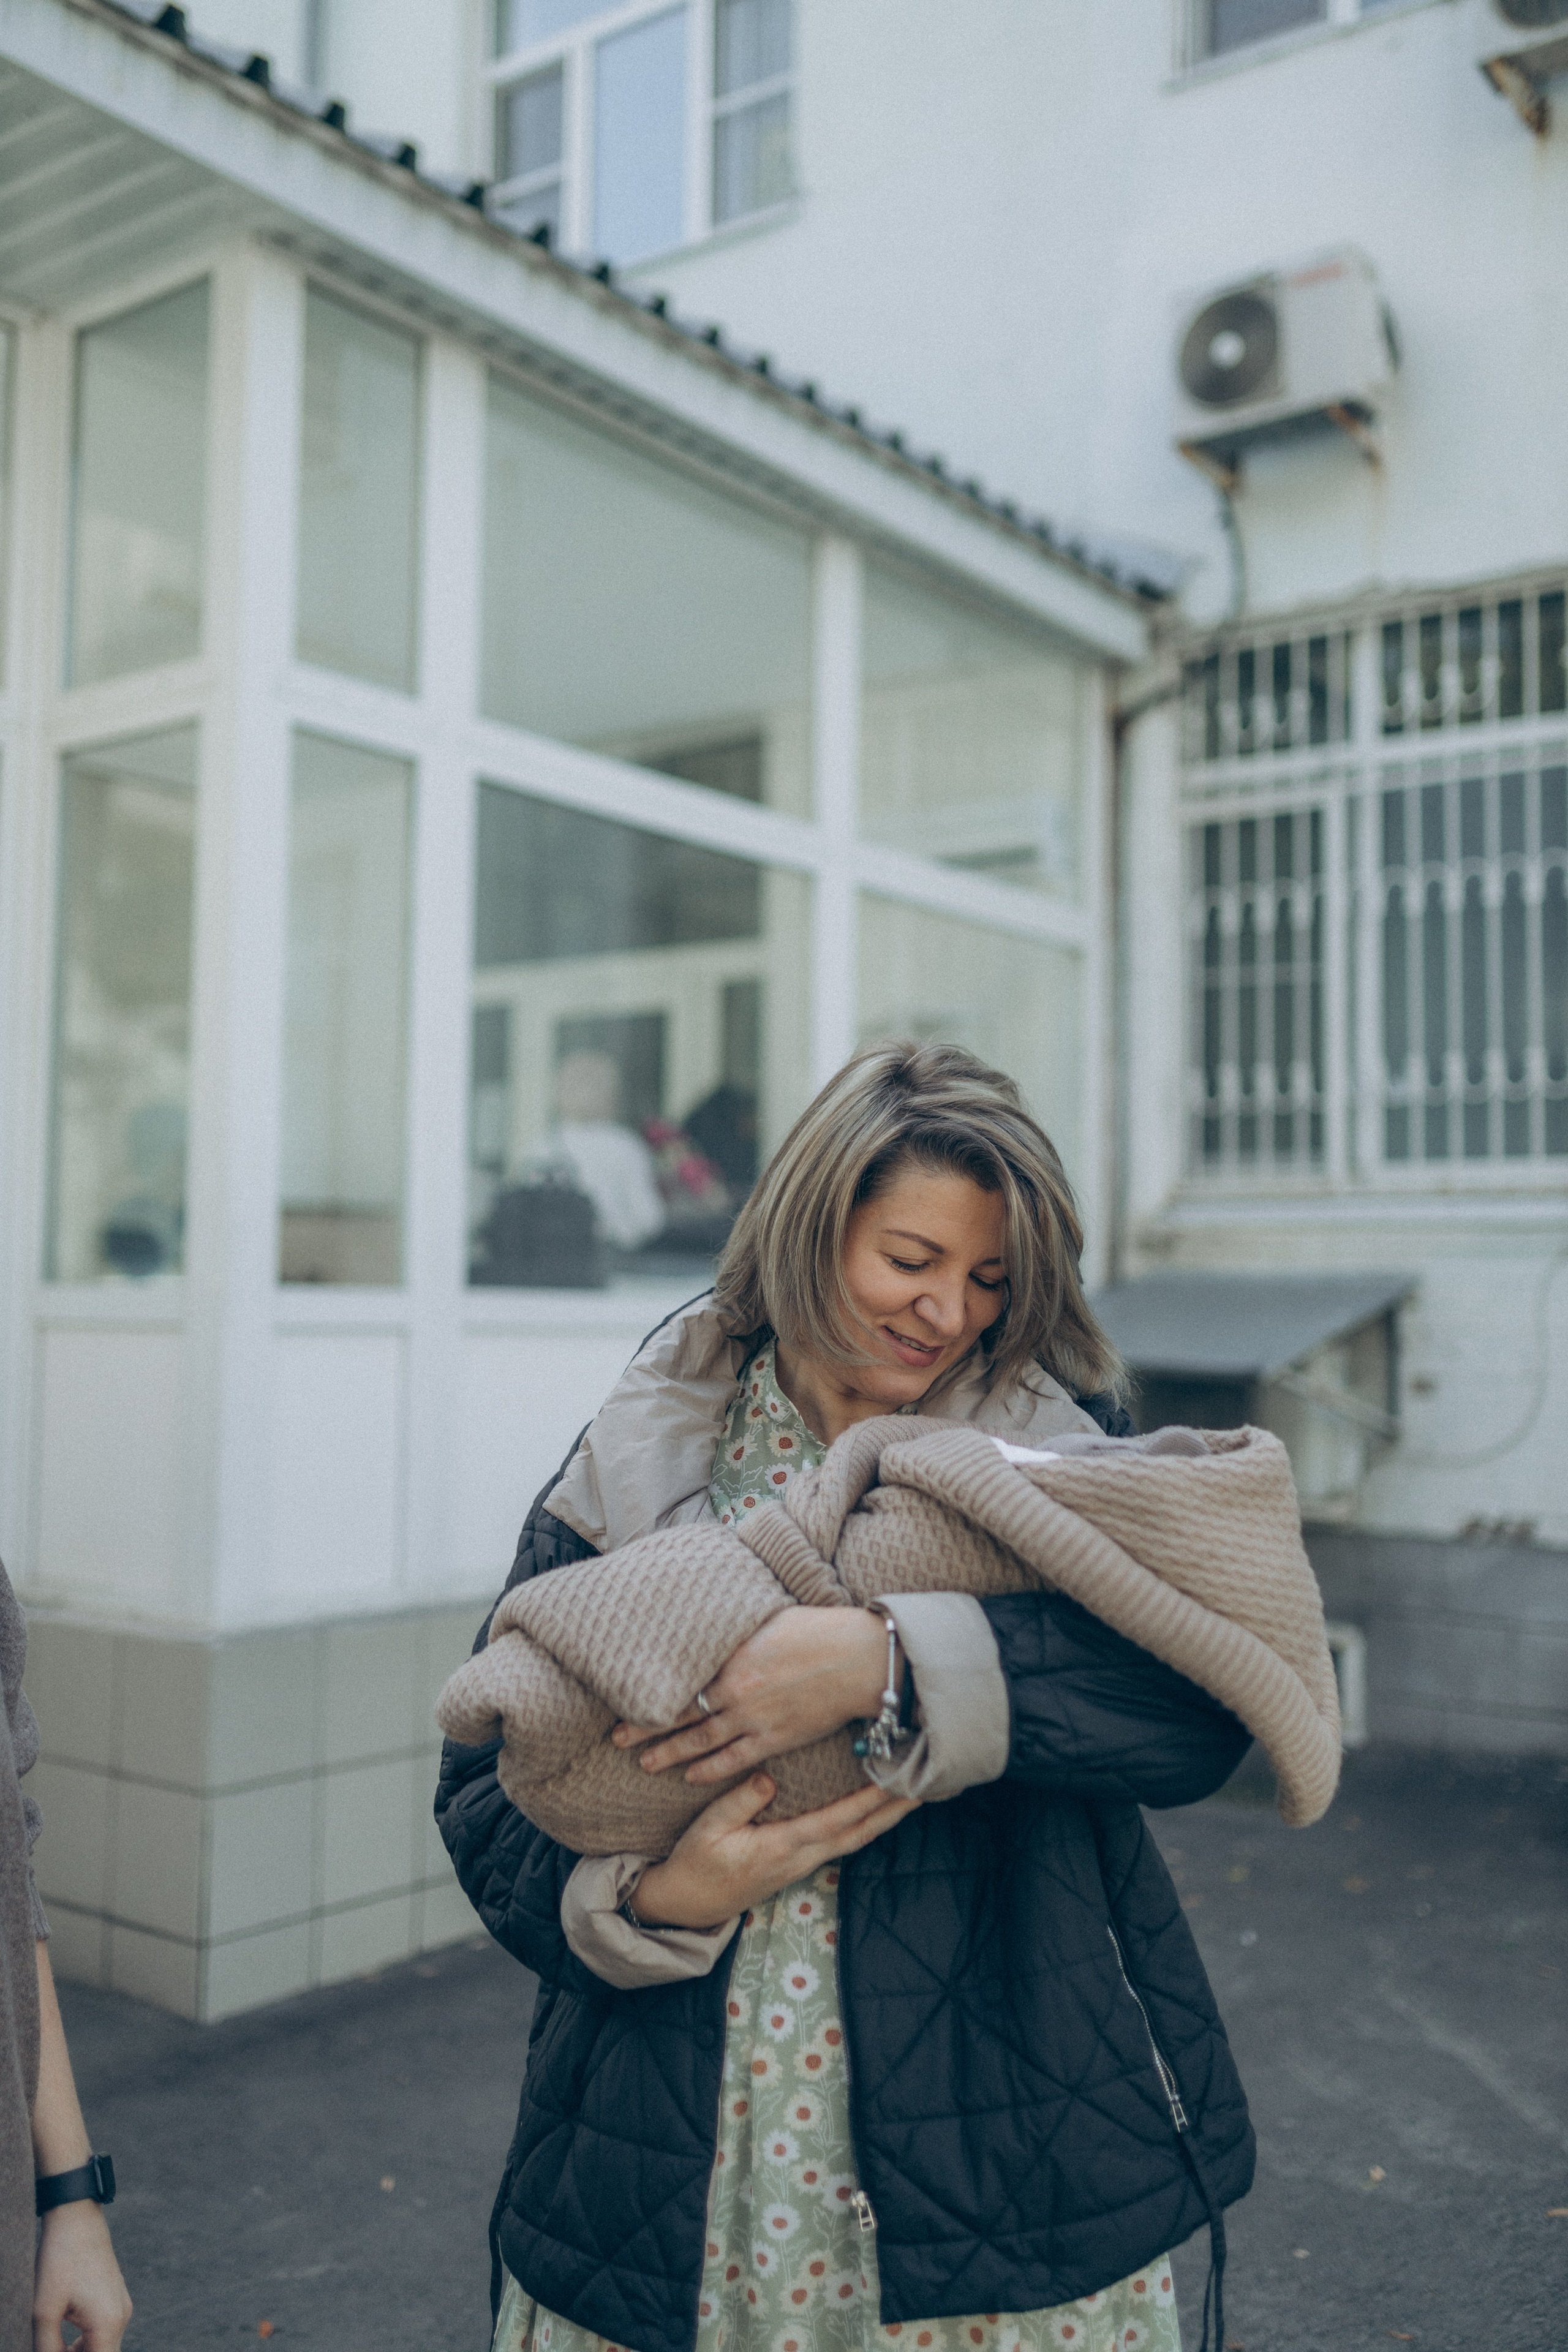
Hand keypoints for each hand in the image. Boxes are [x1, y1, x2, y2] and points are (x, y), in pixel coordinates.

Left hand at [33, 2202, 131, 2351]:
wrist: (77, 2216)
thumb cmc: (60, 2260)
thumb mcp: (44, 2311)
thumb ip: (47, 2348)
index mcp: (108, 2323)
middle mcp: (122, 2316)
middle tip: (52, 2349)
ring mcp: (122, 2305)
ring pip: (103, 2345)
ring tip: (54, 2345)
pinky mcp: (116, 2296)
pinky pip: (104, 2329)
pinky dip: (87, 2338)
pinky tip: (66, 2331)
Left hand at [613, 1606, 896, 1785]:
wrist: (857, 1659)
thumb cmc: (818, 1630)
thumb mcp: (768, 1620)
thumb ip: (738, 1633)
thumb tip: (717, 1629)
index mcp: (730, 1658)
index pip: (679, 1681)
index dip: (650, 1694)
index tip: (624, 1698)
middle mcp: (734, 1692)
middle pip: (680, 1715)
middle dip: (646, 1728)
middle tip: (617, 1739)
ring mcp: (753, 1719)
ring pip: (700, 1741)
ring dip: (670, 1753)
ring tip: (645, 1763)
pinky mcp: (774, 1739)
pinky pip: (734, 1759)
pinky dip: (710, 1769)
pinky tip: (691, 1776)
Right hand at [630, 1772, 918, 1926]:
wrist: (685, 1904)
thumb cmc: (694, 1863)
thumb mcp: (708, 1828)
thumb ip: (741, 1801)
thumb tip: (772, 1777)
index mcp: (781, 1847)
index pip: (835, 1821)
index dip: (868, 1801)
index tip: (895, 1782)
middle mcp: (799, 1859)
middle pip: (857, 1834)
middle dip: (891, 1812)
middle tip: (924, 1788)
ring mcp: (800, 1865)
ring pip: (851, 1840)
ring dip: (882, 1819)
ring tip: (908, 1796)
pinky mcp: (795, 1865)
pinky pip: (838, 1843)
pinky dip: (861, 1825)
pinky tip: (870, 1812)